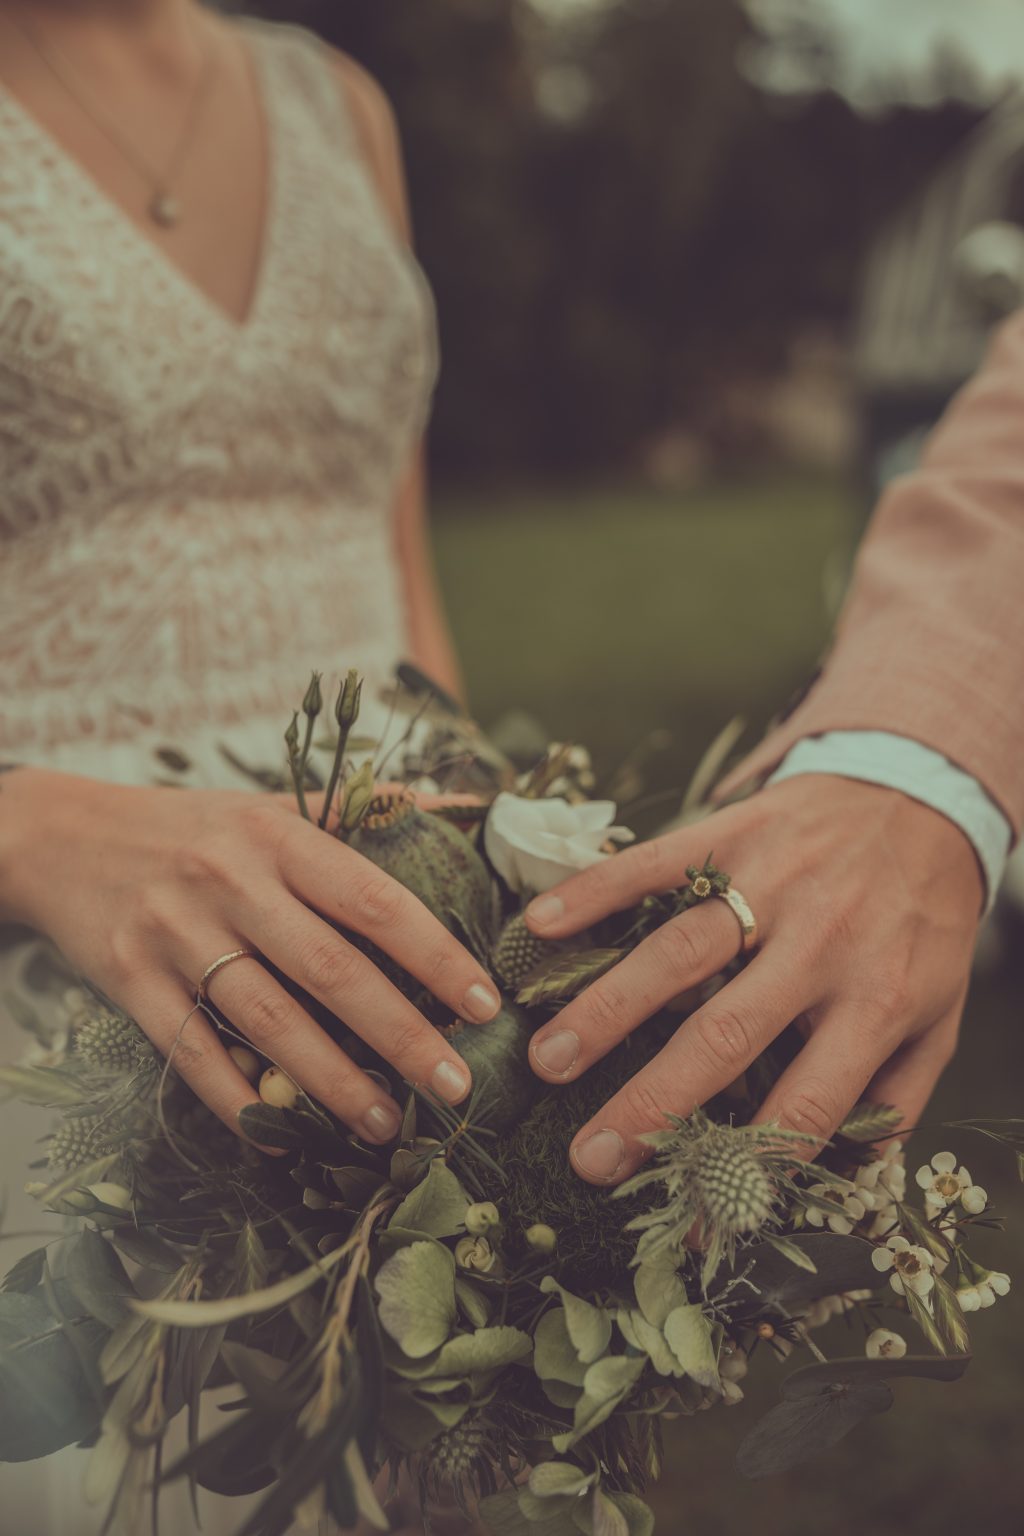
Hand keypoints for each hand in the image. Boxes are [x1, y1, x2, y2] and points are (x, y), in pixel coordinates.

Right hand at [0, 769, 500, 1143]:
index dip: (437, 956)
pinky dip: (239, 1103)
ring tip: (387, 1125)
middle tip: (455, 1086)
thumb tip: (453, 803)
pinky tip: (283, 1137)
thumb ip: (358, 811)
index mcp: (278, 837)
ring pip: (268, 1022)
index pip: (376, 900)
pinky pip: (193, 1054)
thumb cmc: (188, 828)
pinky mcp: (129, 981)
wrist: (60, 836)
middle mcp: (231, 882)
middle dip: (403, 1036)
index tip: (486, 1003)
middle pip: (332, 972)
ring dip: (334, 1084)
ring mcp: (176, 933)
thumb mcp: (267, 804)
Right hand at [523, 776, 982, 1183]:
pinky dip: (595, 892)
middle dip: (650, 1100)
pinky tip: (540, 926)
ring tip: (545, 1059)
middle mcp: (819, 947)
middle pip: (724, 1035)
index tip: (689, 1220)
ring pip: (678, 953)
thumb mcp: (940, 1015)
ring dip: (606, 1007)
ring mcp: (770, 885)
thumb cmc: (920, 924)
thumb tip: (846, 1178)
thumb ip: (898, 1094)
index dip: (747, 1172)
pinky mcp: (731, 832)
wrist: (919, 797)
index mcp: (874, 1004)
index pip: (805, 1105)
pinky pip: (655, 864)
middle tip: (587, 1154)